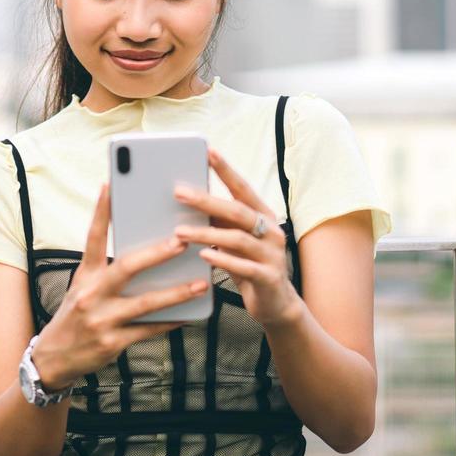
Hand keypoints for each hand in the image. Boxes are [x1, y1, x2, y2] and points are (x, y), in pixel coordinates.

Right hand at [31, 184, 208, 390]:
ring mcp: (102, 319)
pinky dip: (172, 322)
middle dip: (157, 253)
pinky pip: (149, 330)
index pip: (93, 237)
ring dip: (176, 292)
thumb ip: (107, 267)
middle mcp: (92, 294)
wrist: (53, 358)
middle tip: (182, 240)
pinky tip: (192, 315)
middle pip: (127, 267)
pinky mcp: (113, 342)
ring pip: (145, 303)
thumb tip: (144, 245)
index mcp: (85, 274)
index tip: (111, 185)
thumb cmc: (77, 313)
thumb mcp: (83, 286)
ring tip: (201, 283)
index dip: (101, 211)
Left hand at [172, 148, 303, 330]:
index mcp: (263, 216)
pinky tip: (203, 254)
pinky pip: (244, 266)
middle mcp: (271, 231)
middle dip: (207, 200)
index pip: (243, 188)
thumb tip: (189, 200)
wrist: (276, 304)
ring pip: (237, 238)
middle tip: (179, 193)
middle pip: (237, 210)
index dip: (226, 170)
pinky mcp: (268, 277)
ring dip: (206, 233)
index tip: (208, 152)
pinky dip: (222, 259)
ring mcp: (272, 254)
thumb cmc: (249, 265)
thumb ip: (219, 222)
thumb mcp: (234, 240)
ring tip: (180, 231)